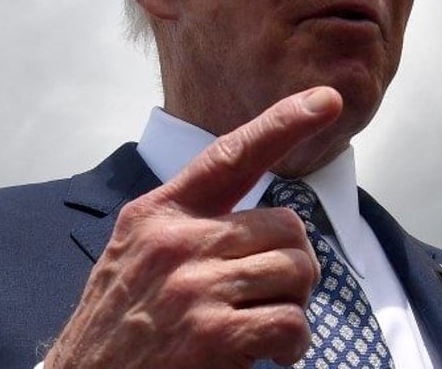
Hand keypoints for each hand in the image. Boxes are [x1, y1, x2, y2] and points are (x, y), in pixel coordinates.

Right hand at [44, 86, 341, 368]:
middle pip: (285, 225)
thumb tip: (256, 217)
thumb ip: (186, 224)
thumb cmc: (117, 325)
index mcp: (157, 214)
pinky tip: (269, 355)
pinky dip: (293, 343)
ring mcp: (194, 286)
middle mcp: (175, 241)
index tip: (325, 98)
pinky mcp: (213, 335)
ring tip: (263, 324)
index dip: (282, 123)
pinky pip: (292, 321)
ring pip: (296, 269)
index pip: (229, 155)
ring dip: (293, 303)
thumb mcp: (135, 253)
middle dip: (291, 262)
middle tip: (269, 293)